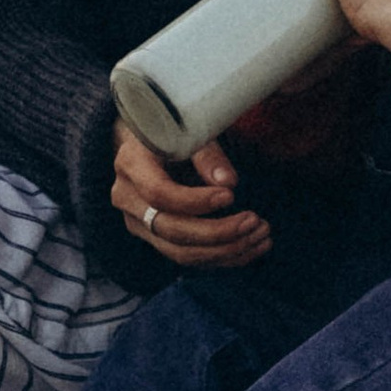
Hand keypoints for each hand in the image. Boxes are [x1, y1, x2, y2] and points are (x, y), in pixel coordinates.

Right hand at [112, 120, 270, 269]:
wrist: (143, 145)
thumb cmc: (170, 133)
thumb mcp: (187, 132)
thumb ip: (206, 155)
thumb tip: (228, 181)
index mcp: (131, 165)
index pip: (159, 194)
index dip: (195, 201)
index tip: (230, 195)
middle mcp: (128, 200)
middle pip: (171, 230)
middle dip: (218, 232)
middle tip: (255, 221)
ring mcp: (139, 225)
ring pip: (180, 253)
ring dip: (226, 250)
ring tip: (261, 235)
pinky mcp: (155, 240)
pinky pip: (189, 258)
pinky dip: (224, 257)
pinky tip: (253, 247)